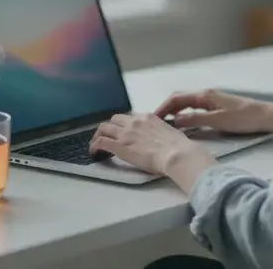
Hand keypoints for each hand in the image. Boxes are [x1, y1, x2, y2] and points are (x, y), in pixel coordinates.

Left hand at [89, 113, 217, 190]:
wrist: (176, 154)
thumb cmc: (179, 147)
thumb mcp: (170, 132)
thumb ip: (160, 132)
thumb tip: (161, 138)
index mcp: (147, 118)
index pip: (130, 118)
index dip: (124, 125)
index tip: (123, 132)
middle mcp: (134, 122)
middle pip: (114, 120)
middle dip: (109, 127)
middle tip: (108, 136)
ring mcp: (125, 134)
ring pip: (104, 128)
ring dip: (98, 135)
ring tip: (96, 144)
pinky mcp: (120, 146)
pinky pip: (101, 142)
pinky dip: (94, 145)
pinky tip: (94, 152)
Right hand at [155, 89, 272, 136]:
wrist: (265, 115)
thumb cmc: (243, 118)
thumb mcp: (217, 121)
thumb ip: (196, 119)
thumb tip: (176, 120)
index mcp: (204, 95)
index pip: (177, 99)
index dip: (163, 108)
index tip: (154, 118)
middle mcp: (206, 94)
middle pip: (179, 99)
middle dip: (166, 108)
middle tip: (156, 121)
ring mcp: (212, 99)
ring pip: (187, 103)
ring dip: (175, 111)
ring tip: (166, 123)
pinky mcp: (217, 106)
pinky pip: (195, 107)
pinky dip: (185, 113)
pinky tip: (184, 123)